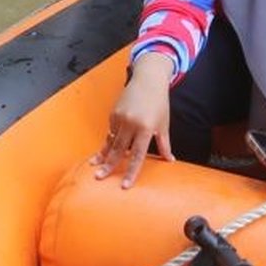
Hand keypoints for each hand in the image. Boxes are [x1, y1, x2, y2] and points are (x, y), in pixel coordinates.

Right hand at [91, 54, 174, 187]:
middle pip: (119, 149)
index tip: (125, 185)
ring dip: (103, 154)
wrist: (149, 80)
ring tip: (94, 166)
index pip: (138, 155)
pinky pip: (110, 130)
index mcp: (146, 128)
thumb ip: (165, 144)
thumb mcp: (164, 123)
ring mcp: (121, 117)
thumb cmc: (159, 103)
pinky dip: (108, 140)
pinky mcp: (113, 113)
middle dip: (108, 165)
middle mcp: (132, 123)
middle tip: (99, 177)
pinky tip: (104, 149)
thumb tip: (170, 160)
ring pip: (111, 140)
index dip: (131, 171)